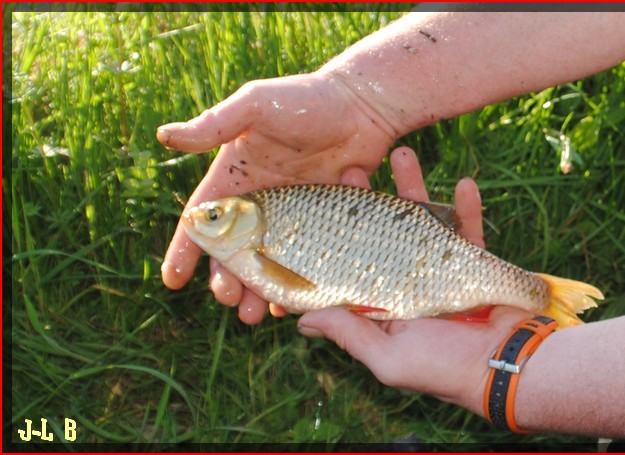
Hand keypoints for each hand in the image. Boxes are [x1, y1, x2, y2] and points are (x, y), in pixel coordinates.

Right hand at [157, 73, 397, 322]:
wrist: (364, 106)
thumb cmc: (306, 100)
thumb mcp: (256, 106)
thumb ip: (215, 124)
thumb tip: (164, 137)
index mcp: (236, 177)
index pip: (203, 220)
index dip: (185, 249)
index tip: (172, 280)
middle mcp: (260, 202)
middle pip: (233, 251)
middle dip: (224, 279)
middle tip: (227, 300)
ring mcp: (292, 217)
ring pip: (267, 264)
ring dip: (257, 291)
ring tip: (254, 315)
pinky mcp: (322, 224)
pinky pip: (304, 262)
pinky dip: (295, 285)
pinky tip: (290, 305)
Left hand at [296, 157, 532, 415]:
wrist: (508, 369)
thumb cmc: (442, 369)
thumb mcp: (386, 357)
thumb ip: (348, 334)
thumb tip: (301, 322)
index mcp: (383, 306)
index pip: (352, 265)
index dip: (337, 235)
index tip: (323, 203)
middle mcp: (407, 284)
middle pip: (383, 233)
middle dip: (370, 200)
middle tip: (353, 171)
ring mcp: (440, 271)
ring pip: (423, 222)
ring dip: (415, 189)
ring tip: (403, 154)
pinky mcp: (473, 266)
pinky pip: (469, 231)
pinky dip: (468, 208)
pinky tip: (464, 183)